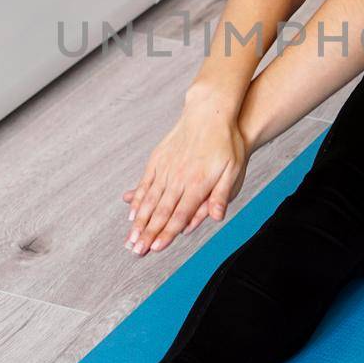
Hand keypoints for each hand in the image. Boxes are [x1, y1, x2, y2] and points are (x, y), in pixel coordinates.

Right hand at [123, 101, 250, 255]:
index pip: (179, 215)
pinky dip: (137, 199)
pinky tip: (131, 211)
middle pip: (160, 211)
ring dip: (139, 221)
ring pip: (149, 199)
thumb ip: (222, 195)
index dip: (166, 234)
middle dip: (147, 233)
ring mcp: (166, 167)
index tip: (154, 249)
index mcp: (197, 183)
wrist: (209, 111)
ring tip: (130, 237)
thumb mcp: (233, 169)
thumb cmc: (226, 142)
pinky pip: (146, 183)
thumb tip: (216, 217)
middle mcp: (178, 178)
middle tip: (135, 251)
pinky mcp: (159, 158)